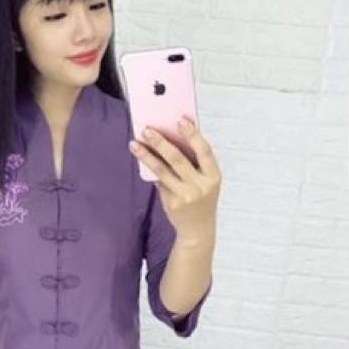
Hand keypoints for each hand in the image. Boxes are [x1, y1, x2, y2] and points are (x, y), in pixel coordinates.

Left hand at [128, 115, 221, 237]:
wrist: (198, 228)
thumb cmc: (201, 197)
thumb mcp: (205, 180)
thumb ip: (193, 162)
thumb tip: (170, 137)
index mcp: (213, 176)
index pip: (204, 151)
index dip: (193, 135)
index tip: (180, 120)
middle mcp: (200, 186)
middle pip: (178, 159)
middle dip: (161, 142)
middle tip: (147, 129)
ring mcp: (185, 196)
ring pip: (162, 171)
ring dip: (146, 155)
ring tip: (135, 144)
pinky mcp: (172, 203)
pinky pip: (158, 181)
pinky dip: (149, 169)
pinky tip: (141, 158)